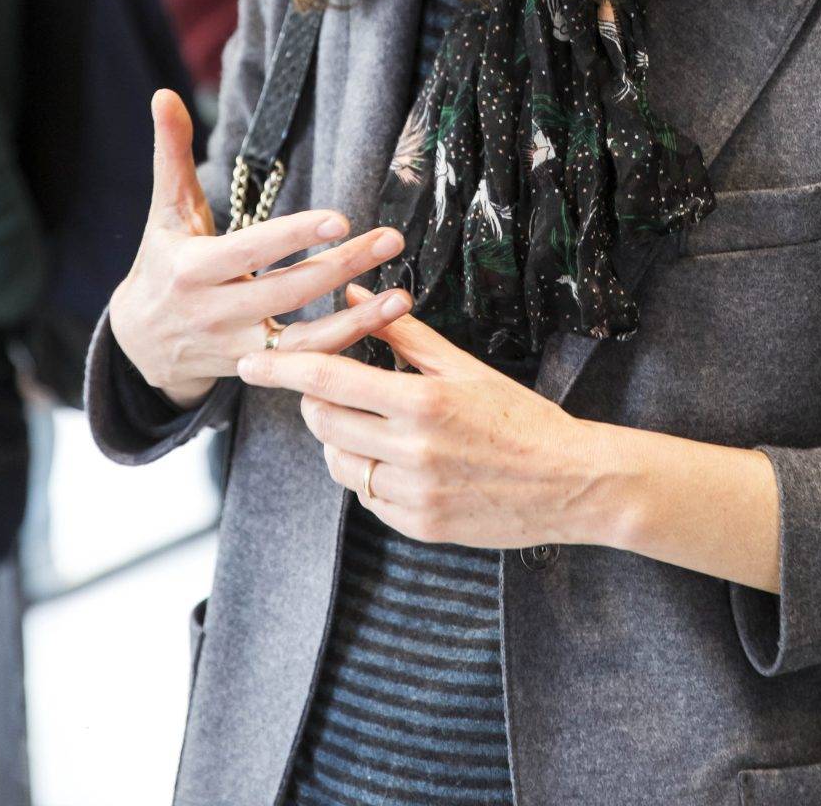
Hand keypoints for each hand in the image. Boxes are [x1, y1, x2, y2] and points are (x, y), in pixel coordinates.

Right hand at [108, 89, 411, 409]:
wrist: (139, 342)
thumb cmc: (161, 260)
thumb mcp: (165, 209)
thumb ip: (171, 151)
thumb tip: (163, 94)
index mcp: (193, 268)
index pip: (251, 250)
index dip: (294, 236)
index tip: (339, 219)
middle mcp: (216, 312)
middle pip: (288, 290)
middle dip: (343, 266)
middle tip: (391, 238)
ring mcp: (237, 348)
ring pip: (303, 340)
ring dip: (357, 322)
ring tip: (401, 298)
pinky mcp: (255, 370)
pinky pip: (304, 363)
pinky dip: (343, 346)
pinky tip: (382, 323)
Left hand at [237, 284, 594, 547]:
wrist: (571, 483)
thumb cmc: (520, 417)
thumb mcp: (463, 367)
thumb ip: (402, 333)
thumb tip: (357, 294)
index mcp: (421, 402)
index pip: (328, 379)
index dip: (282, 369)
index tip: (249, 362)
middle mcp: (411, 451)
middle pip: (323, 423)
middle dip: (315, 401)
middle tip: (330, 386)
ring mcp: (413, 495)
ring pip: (340, 464)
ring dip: (339, 441)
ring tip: (370, 423)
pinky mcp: (418, 527)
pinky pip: (367, 498)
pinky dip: (369, 475)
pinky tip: (397, 459)